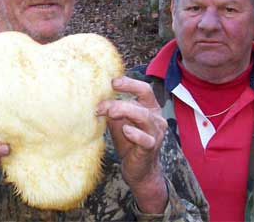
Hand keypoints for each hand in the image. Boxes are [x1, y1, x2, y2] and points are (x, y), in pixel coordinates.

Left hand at [97, 76, 167, 212]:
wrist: (139, 170)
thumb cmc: (129, 143)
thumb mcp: (119, 123)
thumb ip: (114, 111)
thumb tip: (97, 98)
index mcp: (150, 108)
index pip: (144, 89)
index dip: (130, 83)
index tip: (112, 82)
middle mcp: (156, 118)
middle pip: (142, 101)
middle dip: (121, 100)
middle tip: (102, 105)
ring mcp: (155, 133)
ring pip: (144, 117)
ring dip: (126, 111)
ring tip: (110, 113)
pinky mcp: (151, 148)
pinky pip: (146, 139)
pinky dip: (135, 134)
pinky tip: (126, 131)